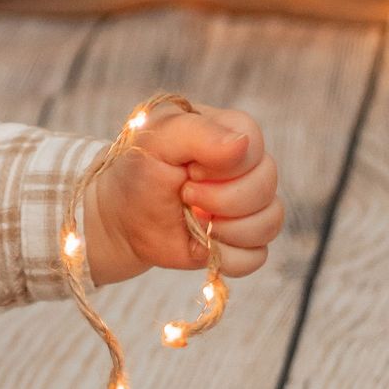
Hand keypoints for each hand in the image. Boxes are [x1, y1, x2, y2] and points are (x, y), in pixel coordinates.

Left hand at [83, 105, 282, 286]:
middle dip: (222, 199)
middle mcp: (246, 168)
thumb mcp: (155, 139)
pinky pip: (257, 256)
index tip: (189, 169)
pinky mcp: (243, 241)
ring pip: (270, 221)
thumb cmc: (137, 171)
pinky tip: (201, 244)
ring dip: (226, 228)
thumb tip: (242, 144)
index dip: (224, 164)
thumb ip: (198, 133)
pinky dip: (227, 256)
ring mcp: (248, 206)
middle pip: (267, 184)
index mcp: (228, 132)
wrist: (119, 217)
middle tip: (185, 195)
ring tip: (193, 220)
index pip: (253, 142)